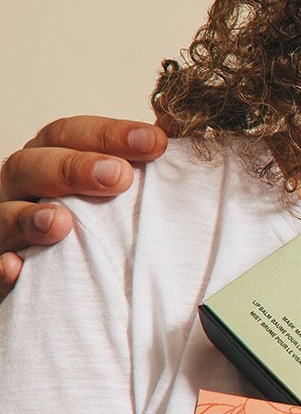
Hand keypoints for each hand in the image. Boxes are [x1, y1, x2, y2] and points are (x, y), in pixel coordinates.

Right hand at [0, 116, 167, 298]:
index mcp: (48, 160)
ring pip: (3, 215)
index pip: (71, 135)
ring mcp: (3, 226)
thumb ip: (134, 163)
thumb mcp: (107, 189)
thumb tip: (170, 133)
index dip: (110, 135)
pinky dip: (0, 268)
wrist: (59, 280)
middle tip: (119, 177)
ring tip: (61, 222)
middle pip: (32, 166)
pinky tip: (16, 266)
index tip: (156, 142)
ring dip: (30, 217)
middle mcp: (19, 189)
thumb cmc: (89, 224)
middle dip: (73, 168)